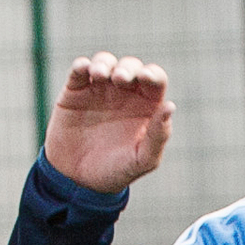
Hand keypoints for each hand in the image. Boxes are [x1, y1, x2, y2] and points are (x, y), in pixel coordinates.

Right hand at [44, 53, 174, 191]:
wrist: (77, 182)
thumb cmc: (115, 172)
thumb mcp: (142, 160)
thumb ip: (158, 136)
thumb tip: (170, 106)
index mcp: (145, 105)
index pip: (155, 80)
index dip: (152, 74)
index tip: (145, 78)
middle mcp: (124, 92)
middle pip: (130, 66)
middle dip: (127, 68)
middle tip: (120, 79)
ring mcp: (99, 89)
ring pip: (105, 62)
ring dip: (104, 63)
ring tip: (100, 75)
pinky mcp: (75, 91)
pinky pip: (79, 70)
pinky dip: (82, 65)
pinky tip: (85, 70)